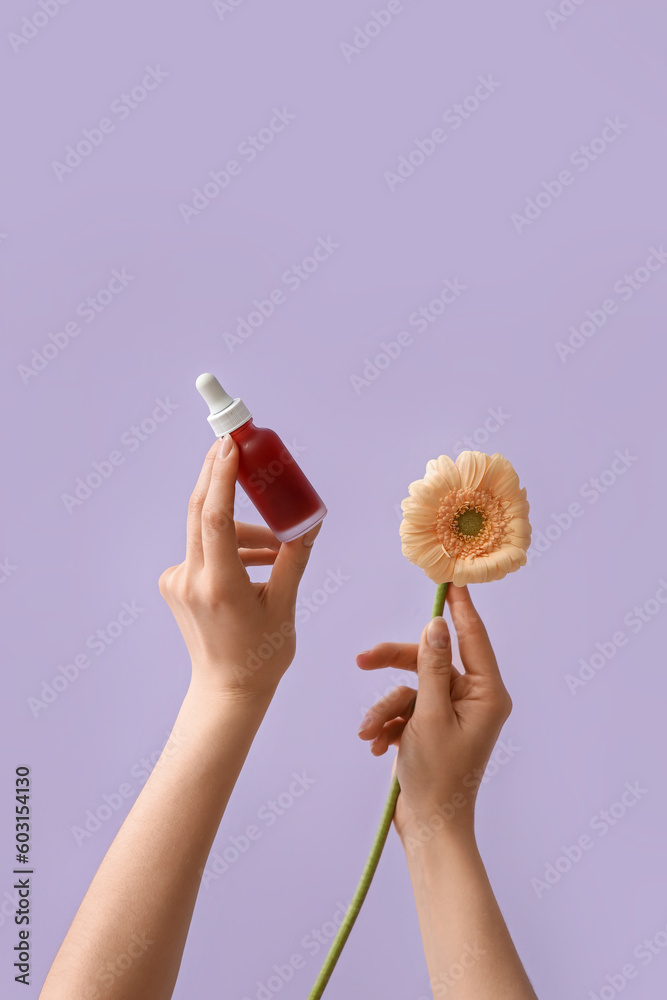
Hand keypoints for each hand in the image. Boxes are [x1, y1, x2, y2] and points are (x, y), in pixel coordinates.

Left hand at [158, 435, 321, 699]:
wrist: (227, 690)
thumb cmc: (262, 653)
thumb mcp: (285, 604)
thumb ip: (294, 557)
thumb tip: (312, 519)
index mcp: (219, 585)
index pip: (215, 517)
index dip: (221, 477)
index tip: (230, 445)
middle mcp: (191, 580)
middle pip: (200, 511)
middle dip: (218, 475)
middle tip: (235, 447)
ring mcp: (178, 582)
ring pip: (208, 533)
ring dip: (241, 527)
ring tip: (276, 545)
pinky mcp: (174, 584)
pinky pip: (203, 549)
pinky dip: (229, 546)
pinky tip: (256, 562)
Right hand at [356, 584, 511, 843]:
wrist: (429, 830)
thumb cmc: (438, 777)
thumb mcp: (429, 716)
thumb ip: (432, 667)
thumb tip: (436, 625)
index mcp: (487, 694)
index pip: (473, 638)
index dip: (459, 607)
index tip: (450, 580)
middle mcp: (473, 699)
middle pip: (430, 662)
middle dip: (394, 668)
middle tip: (362, 660)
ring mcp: (452, 715)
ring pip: (411, 688)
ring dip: (386, 709)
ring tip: (370, 734)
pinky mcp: (432, 729)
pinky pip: (406, 709)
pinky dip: (388, 723)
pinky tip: (376, 745)